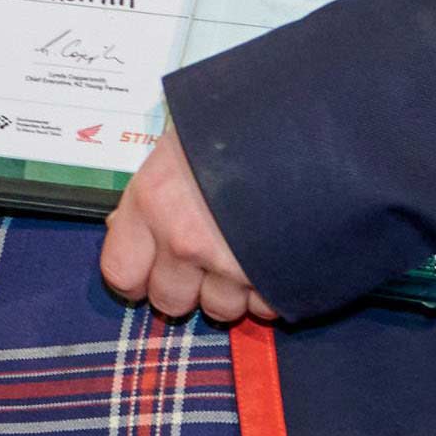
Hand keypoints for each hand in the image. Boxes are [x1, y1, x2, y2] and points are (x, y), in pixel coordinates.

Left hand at [100, 132, 274, 324]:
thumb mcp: (181, 145)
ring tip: (244, 255)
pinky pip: (264, 308)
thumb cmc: (243, 125)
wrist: (315, 131)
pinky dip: (269, 292)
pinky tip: (274, 259)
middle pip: (169, 301)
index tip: (145, 272)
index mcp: (153, 200)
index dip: (134, 277)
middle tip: (201, 263)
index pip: (120, 271)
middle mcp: (184, 240)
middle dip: (185, 288)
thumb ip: (153, 193)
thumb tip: (124, 225)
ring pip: (219, 309)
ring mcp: (231, 264)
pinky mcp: (276, 280)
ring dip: (230, 291)